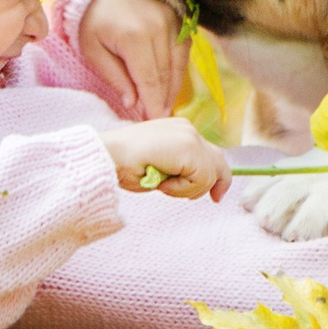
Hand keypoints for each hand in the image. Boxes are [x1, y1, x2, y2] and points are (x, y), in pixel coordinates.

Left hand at [78, 0, 185, 117]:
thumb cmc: (93, 19)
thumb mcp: (92, 50)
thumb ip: (114, 77)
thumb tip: (133, 103)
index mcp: (134, 37)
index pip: (150, 80)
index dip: (154, 104)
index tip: (155, 122)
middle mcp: (159, 27)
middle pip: (167, 74)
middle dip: (164, 99)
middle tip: (160, 119)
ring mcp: (172, 20)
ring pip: (179, 63)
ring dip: (174, 87)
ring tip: (166, 105)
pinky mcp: (179, 17)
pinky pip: (184, 49)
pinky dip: (180, 68)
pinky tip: (171, 82)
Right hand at [97, 118, 230, 201]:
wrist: (109, 155)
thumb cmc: (125, 164)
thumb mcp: (159, 167)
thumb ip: (179, 168)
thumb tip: (196, 181)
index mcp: (179, 130)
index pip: (208, 153)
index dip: (216, 175)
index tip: (215, 195)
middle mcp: (187, 129)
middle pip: (218, 160)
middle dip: (218, 183)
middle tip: (214, 199)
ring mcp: (190, 137)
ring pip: (210, 174)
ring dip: (187, 190)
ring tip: (162, 186)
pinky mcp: (190, 148)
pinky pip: (201, 180)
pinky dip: (182, 189)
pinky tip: (162, 184)